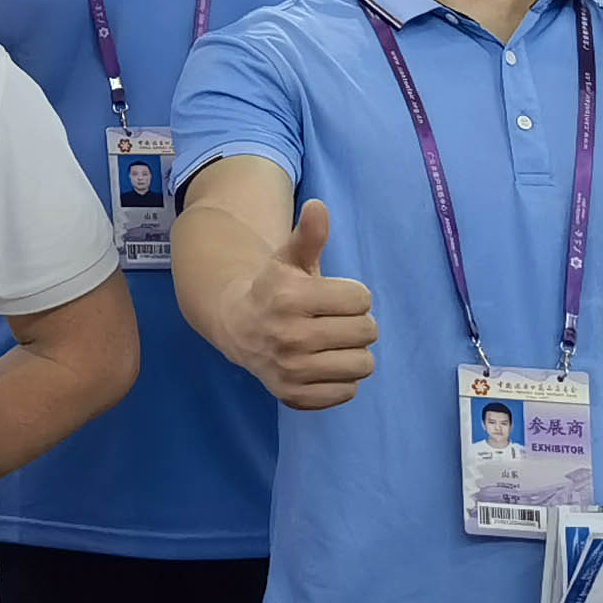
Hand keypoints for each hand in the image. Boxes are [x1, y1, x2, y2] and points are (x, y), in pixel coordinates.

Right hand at [222, 199, 378, 408]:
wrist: (236, 326)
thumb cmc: (274, 288)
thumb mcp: (288, 258)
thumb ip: (308, 235)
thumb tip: (318, 206)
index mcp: (291, 297)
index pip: (361, 298)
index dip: (351, 295)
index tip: (330, 297)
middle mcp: (290, 336)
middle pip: (367, 331)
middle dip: (356, 323)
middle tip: (333, 321)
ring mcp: (292, 370)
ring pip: (363, 364)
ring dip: (353, 352)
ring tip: (331, 344)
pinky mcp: (295, 396)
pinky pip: (347, 392)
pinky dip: (342, 379)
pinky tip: (322, 365)